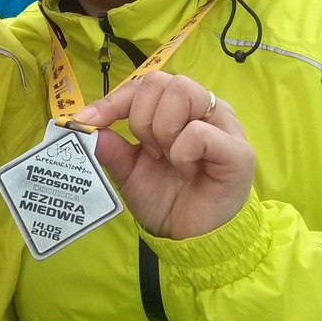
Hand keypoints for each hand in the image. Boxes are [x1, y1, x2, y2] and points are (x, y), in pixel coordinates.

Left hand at [71, 71, 253, 239]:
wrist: (192, 239)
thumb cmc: (165, 199)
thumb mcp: (128, 170)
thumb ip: (109, 146)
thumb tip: (83, 124)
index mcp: (179, 107)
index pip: (144, 83)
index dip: (113, 100)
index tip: (88, 121)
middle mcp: (203, 107)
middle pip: (160, 80)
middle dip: (141, 118)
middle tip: (149, 151)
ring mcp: (224, 124)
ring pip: (181, 92)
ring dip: (163, 130)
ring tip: (169, 158)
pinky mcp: (238, 150)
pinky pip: (198, 132)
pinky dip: (182, 153)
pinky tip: (188, 172)